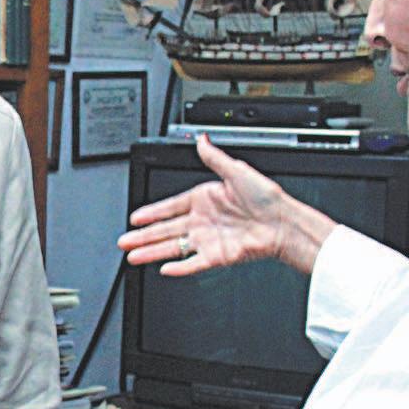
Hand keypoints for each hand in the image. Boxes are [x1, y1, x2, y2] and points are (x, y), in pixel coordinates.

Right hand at [116, 135, 334, 275]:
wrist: (284, 222)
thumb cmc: (266, 196)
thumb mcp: (237, 170)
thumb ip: (214, 157)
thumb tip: (202, 140)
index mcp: (204, 199)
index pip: (170, 207)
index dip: (151, 213)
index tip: (134, 218)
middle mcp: (203, 220)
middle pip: (166, 230)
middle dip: (143, 236)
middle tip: (124, 241)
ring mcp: (208, 239)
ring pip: (174, 247)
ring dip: (153, 252)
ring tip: (134, 256)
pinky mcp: (218, 256)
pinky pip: (194, 263)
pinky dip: (180, 267)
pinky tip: (165, 268)